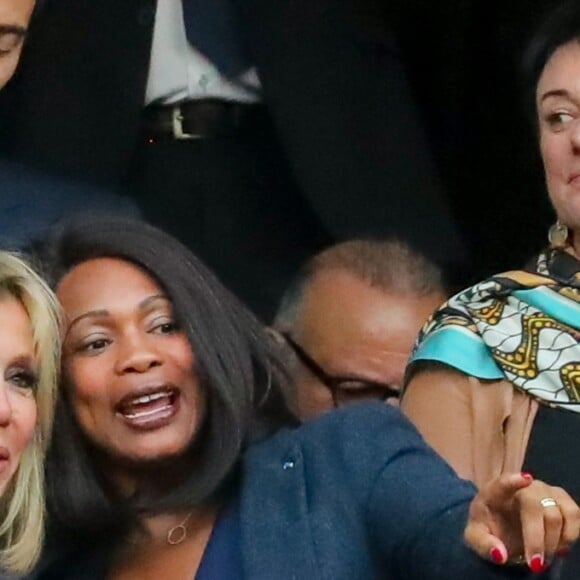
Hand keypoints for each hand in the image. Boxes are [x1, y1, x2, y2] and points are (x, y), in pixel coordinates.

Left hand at [464, 472, 579, 571]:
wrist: (502, 525)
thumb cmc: (488, 526)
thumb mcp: (476, 537)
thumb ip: (483, 544)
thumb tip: (500, 554)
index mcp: (495, 491)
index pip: (503, 482)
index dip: (514, 480)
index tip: (526, 479)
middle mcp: (523, 485)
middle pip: (537, 506)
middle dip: (538, 538)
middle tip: (535, 564)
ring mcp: (545, 490)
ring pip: (561, 511)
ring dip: (556, 540)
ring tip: (545, 555)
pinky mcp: (562, 499)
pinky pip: (575, 515)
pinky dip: (571, 535)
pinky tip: (558, 546)